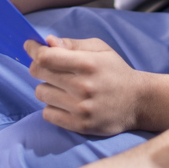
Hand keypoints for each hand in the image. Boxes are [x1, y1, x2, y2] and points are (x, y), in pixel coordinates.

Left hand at [27, 35, 143, 134]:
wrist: (138, 102)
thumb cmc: (115, 71)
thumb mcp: (99, 49)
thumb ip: (72, 44)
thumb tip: (46, 42)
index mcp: (88, 63)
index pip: (46, 57)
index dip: (33, 50)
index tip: (30, 46)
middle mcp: (83, 86)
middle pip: (39, 73)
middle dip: (38, 66)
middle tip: (46, 66)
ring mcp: (81, 108)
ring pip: (41, 93)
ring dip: (47, 88)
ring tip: (62, 86)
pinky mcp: (80, 125)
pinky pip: (48, 114)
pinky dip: (52, 107)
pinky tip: (65, 102)